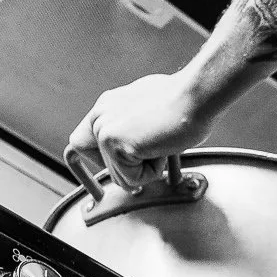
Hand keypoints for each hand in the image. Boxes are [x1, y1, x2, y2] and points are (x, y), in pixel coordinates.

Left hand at [65, 70, 207, 194]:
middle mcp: (100, 115)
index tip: (107, 180)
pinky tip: (162, 148)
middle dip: (129, 170)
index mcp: (107, 106)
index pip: (81, 143)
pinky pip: (132, 179)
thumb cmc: (185, 102)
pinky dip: (153, 172)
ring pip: (119, 177)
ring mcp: (104, 129)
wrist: (195, 96)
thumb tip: (138, 152)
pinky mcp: (113, 143)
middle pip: (101, 166)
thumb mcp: (150, 114)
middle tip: (153, 155)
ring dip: (146, 169)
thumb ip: (133, 130)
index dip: (93, 164)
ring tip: (161, 143)